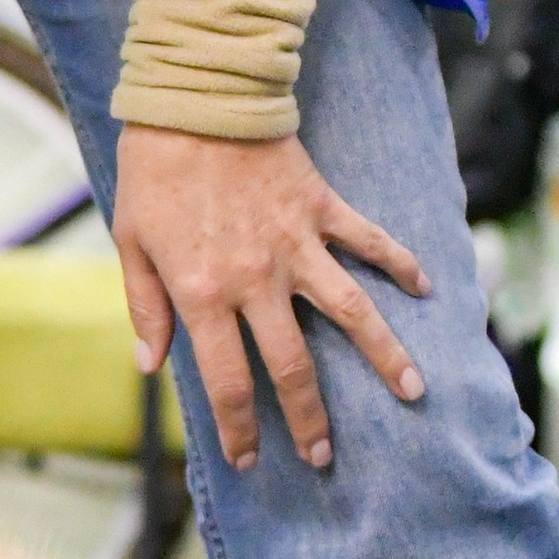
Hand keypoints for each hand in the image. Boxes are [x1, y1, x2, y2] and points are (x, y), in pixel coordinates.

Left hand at [112, 124, 428, 474]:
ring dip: (383, 356)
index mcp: (204, 293)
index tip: (248, 459)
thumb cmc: (154, 171)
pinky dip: (399, 262)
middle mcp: (257, 279)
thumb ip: (145, 306)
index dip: (239, 427)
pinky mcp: (321, 208)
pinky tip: (426, 286)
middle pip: (292, 365)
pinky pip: (368, 241)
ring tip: (412, 393)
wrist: (194, 99)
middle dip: (310, 419)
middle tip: (325, 456)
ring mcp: (297, 244)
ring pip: (351, 313)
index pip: (227, 380)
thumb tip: (150, 365)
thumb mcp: (132, 241)